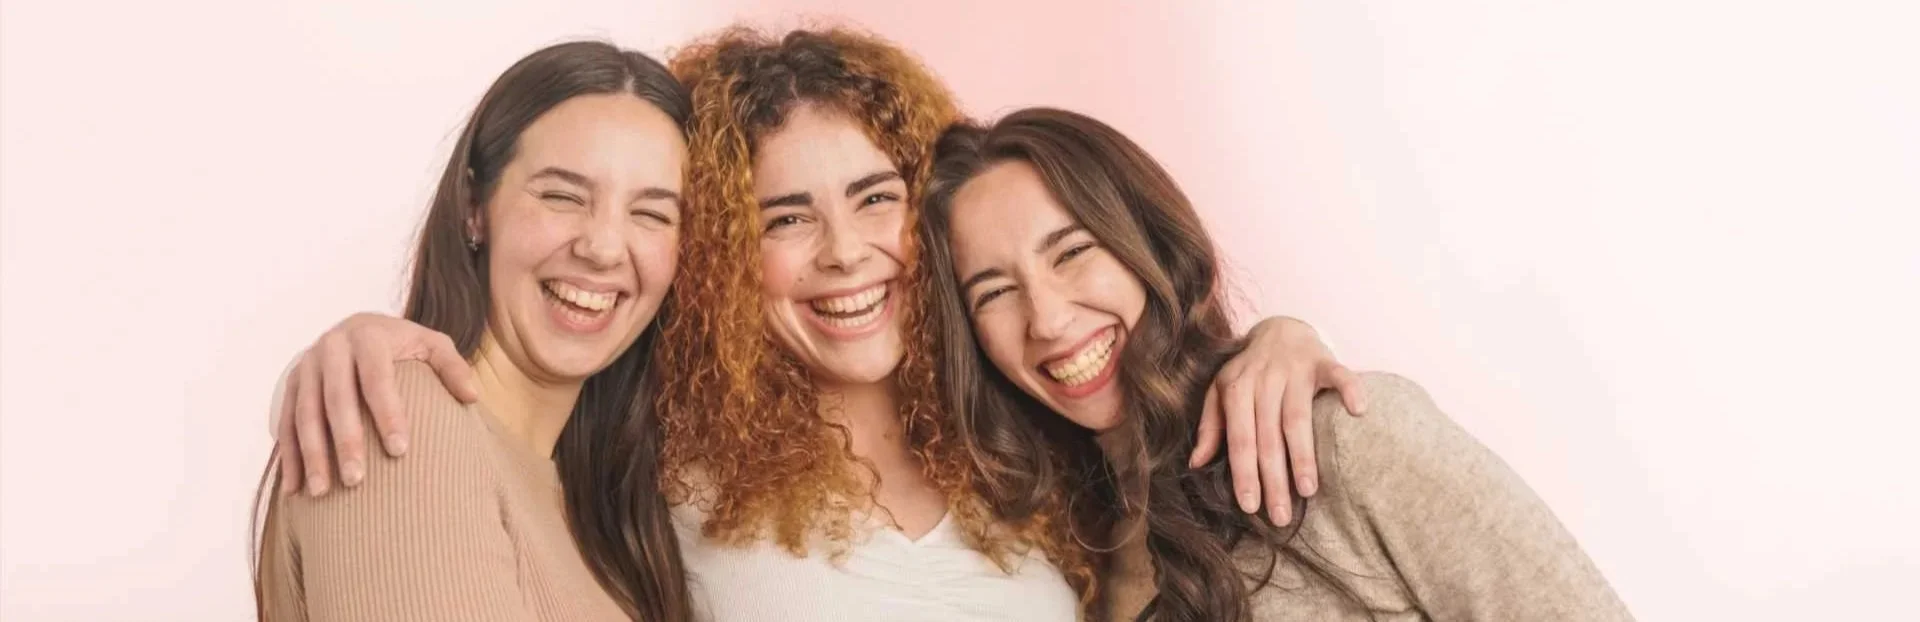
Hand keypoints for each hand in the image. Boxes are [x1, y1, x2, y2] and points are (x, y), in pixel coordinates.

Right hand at [277, 312, 475, 495]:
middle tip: (357, 480)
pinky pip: (285, 423)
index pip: (376, 378)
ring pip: (304, 414)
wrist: (358, 328)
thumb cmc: (402, 344)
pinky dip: (289, 456)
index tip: (400, 451)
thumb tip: (472, 396)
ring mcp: (306, 366)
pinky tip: (294, 489)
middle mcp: (331, 347)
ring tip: (322, 491)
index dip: (387, 413)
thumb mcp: (432, 344)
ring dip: (312, 454)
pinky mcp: (290, 385)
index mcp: (367, 336)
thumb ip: (453, 366)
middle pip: (335, 398)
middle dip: (345, 440)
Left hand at [1190, 317, 1364, 524]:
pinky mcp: (1324, 360)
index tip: (1250, 507)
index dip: (1244, 473)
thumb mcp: (1221, 392)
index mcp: (1236, 389)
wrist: (1279, 328)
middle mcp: (1264, 380)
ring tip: (1307, 490)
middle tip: (1281, 515)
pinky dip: (1350, 389)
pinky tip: (1358, 411)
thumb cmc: (1249, 370)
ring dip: (1303, 455)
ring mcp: (1295, 369)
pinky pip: (1339, 374)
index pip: (1240, 439)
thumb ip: (1210, 426)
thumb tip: (1195, 464)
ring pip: (1298, 418)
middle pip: (1268, 437)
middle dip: (1274, 479)